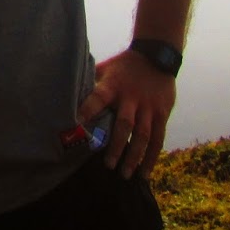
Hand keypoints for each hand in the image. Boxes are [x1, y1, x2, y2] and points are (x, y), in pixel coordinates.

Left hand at [76, 49, 176, 178]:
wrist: (156, 55)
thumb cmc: (125, 64)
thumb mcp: (106, 67)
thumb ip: (91, 81)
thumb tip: (67, 91)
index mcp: (113, 85)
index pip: (98, 98)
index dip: (88, 110)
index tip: (78, 125)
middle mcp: (131, 98)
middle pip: (124, 124)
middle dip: (117, 146)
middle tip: (108, 165)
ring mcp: (148, 107)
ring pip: (143, 135)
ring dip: (134, 156)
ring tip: (125, 174)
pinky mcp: (162, 113)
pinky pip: (158, 138)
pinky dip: (152, 157)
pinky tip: (145, 172)